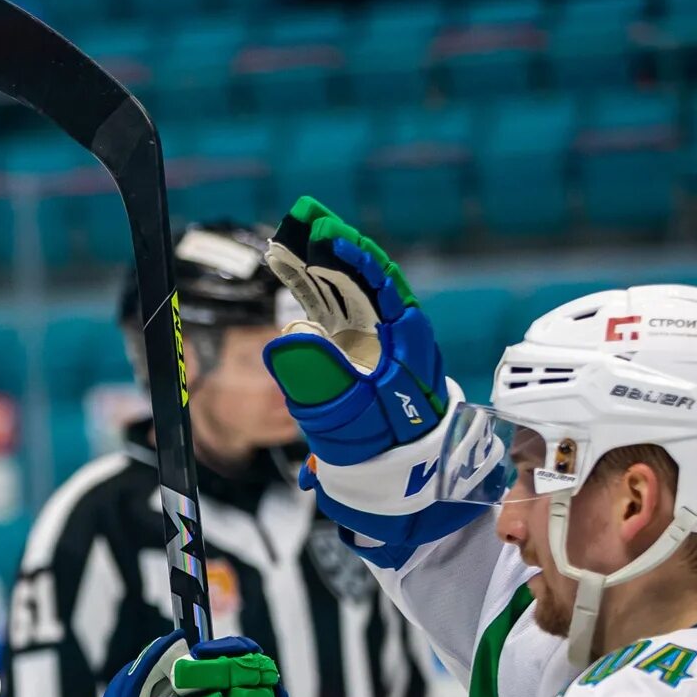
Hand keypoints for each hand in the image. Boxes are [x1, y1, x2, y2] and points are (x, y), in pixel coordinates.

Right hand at [263, 195, 446, 457]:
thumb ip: (322, 384)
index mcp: (408, 345)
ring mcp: (377, 342)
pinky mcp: (358, 352)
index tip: (328, 235)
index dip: (357, 258)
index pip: (385, 286)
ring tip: (293, 236)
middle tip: (304, 217)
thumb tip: (288, 339)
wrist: (403, 479)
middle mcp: (397, 335)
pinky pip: (339, 310)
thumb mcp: (354, 422)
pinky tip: (294, 271)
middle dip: (337, 248)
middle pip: (368, 279)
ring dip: (324, 262)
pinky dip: (317, 288)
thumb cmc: (386, 452)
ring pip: (352, 290)